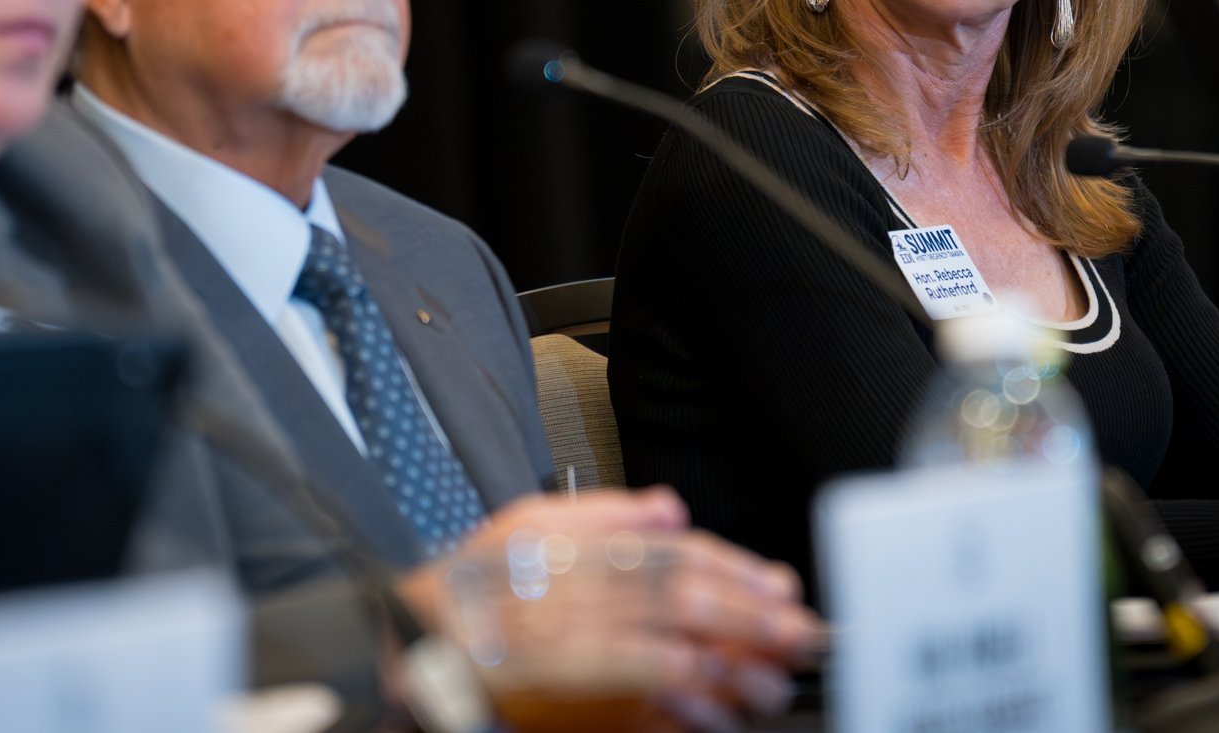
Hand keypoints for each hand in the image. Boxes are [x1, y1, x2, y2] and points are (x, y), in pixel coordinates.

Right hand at [399, 488, 823, 728]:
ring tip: (773, 681)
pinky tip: (714, 710)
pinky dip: (678, 694)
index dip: (734, 568)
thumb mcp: (531, 522)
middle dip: (750, 613)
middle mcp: (585, 580)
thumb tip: (671, 508)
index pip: (674, 551)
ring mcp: (576, 631)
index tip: (780, 587)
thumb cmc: (474, 583)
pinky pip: (633, 683)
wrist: (415, 634)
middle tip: (803, 633)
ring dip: (729, 660)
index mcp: (583, 540)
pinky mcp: (566, 679)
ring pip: (668, 637)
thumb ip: (606, 514)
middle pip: (684, 592)